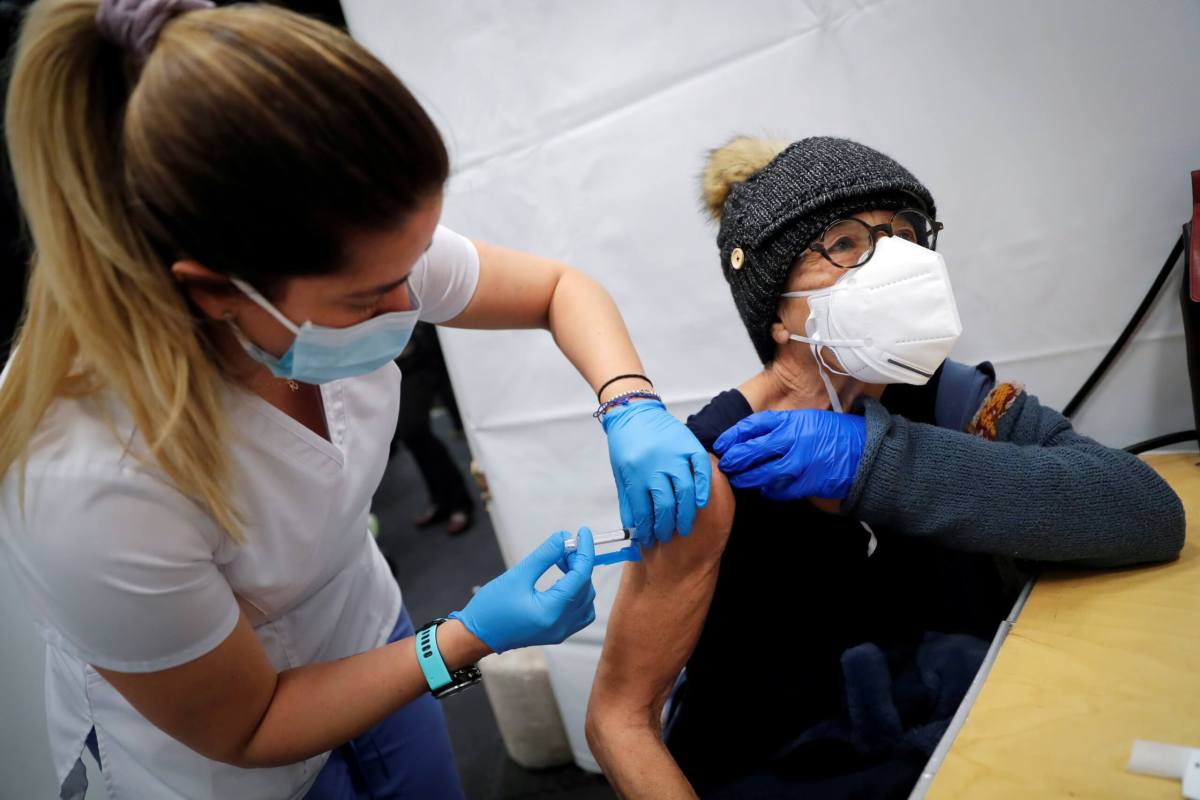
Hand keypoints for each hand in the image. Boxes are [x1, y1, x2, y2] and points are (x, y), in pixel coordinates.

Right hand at [449, 528, 595, 652]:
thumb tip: (564, 538)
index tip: (583, 533)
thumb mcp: (517, 575)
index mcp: (551, 612)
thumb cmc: (491, 608)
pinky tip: (562, 580)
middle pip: (585, 587)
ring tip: (561, 562)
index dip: (585, 551)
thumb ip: (544, 555)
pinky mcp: (556, 633)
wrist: (476, 635)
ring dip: (579, 578)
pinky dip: (576, 593)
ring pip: (585, 600)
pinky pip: (579, 612)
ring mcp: (560, 632)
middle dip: (579, 563)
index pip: (581, 576)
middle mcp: (560, 625)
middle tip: (563, 546)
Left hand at [602, 400, 711, 546]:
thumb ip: (628, 501)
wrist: (634, 412)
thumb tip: (634, 528)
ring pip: (685, 491)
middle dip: (666, 527)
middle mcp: (655, 464)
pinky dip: (704, 488)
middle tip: (667, 536)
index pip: (643, 510)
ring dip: (685, 514)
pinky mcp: (690, 445)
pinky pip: (702, 470)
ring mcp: (674, 454)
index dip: (646, 530)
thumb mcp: (620, 473)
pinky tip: (702, 503)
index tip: (648, 540)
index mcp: (634, 472)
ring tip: (683, 527)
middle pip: (665, 505)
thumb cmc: (626, 443)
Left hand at [713, 410, 865, 501]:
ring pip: (762, 473)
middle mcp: (794, 439)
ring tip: (739, 480)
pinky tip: (764, 489)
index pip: (752, 426)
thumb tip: (752, 436)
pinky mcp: (807, 482)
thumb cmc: (837, 435)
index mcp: (792, 421)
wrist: (866, 452)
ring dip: (747, 479)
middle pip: (752, 450)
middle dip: (734, 459)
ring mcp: (800, 462)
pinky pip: (780, 489)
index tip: (722, 443)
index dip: (732, 436)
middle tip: (725, 465)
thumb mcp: (808, 420)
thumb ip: (782, 427)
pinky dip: (770, 491)